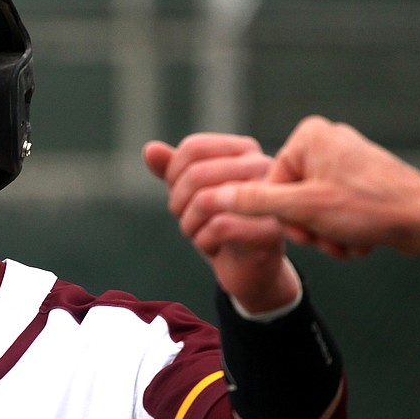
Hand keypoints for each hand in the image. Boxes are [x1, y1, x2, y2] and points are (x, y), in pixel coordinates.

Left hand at [143, 133, 299, 312]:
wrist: (252, 270)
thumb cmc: (223, 227)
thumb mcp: (192, 196)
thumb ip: (172, 171)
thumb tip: (150, 149)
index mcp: (244, 151)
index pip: (193, 148)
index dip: (173, 175)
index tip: (178, 197)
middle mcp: (262, 167)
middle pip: (196, 174)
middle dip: (178, 203)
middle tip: (187, 221)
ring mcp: (268, 198)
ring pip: (205, 200)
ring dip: (189, 224)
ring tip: (199, 234)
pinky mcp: (269, 230)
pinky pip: (218, 227)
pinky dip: (203, 241)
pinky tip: (214, 248)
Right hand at [212, 116, 419, 258]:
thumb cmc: (369, 206)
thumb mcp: (305, 208)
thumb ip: (256, 202)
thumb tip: (211, 197)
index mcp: (308, 137)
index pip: (269, 185)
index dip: (285, 216)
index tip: (309, 226)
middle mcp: (325, 143)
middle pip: (291, 200)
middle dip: (310, 229)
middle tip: (331, 237)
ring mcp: (345, 163)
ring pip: (313, 213)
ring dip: (328, 237)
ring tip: (351, 239)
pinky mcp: (360, 182)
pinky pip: (334, 213)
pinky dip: (344, 233)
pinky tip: (363, 239)